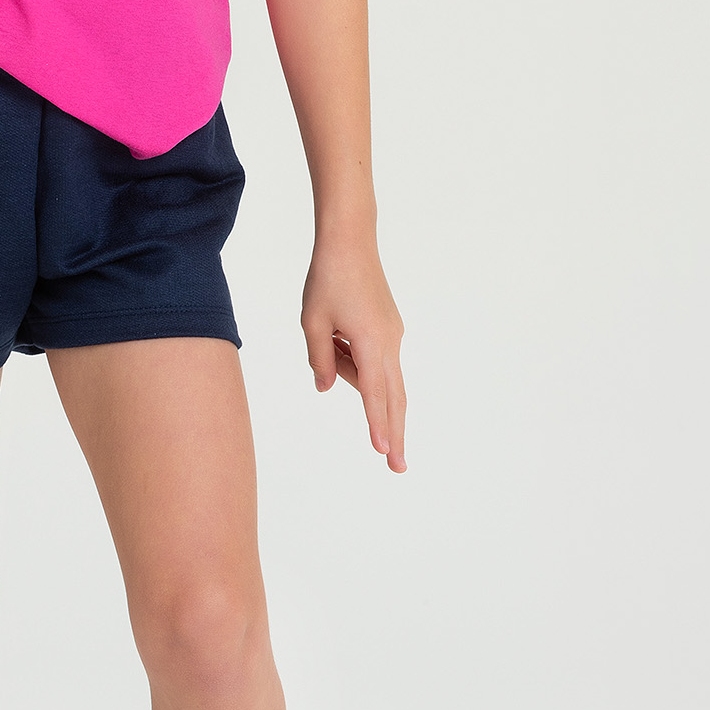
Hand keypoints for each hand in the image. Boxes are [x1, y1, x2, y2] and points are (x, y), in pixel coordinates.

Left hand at [301, 233, 406, 470]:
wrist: (350, 242)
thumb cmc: (327, 278)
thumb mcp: (312, 322)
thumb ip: (320, 360)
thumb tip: (327, 388)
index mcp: (371, 342)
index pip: (374, 394)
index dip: (377, 425)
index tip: (384, 452)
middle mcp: (389, 342)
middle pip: (393, 397)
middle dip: (394, 432)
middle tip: (397, 467)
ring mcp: (392, 335)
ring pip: (379, 375)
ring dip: (352, 375)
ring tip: (328, 334)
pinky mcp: (389, 328)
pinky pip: (374, 357)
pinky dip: (356, 361)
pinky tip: (337, 332)